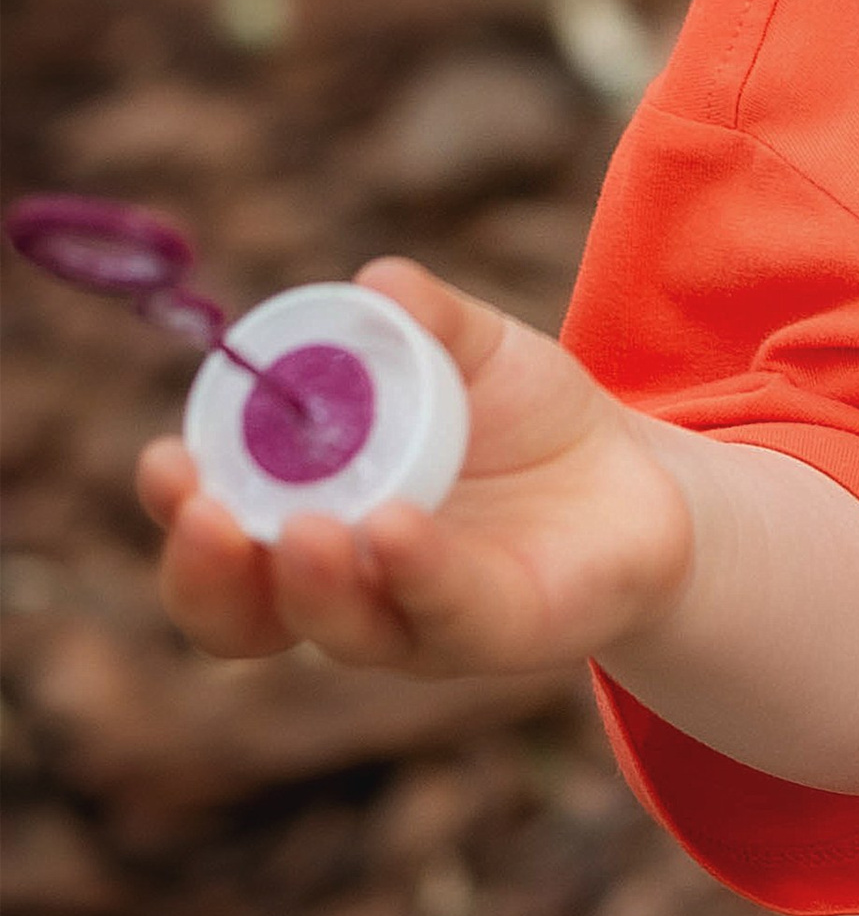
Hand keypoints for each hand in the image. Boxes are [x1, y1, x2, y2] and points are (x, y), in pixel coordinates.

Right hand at [136, 258, 694, 679]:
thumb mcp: (477, 351)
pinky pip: (445, 611)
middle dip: (211, 570)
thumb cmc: (526, 418)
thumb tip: (377, 283)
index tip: (166, 458)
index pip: (215, 536)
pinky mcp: (498, 631)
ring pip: (340, 627)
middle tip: (206, 513)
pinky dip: (417, 572)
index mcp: (309, 514)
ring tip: (313, 527)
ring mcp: (417, 620)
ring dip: (313, 583)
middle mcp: (345, 585)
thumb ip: (425, 319)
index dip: (178, 509)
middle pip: (243, 614)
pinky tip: (399, 526)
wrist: (636, 478)